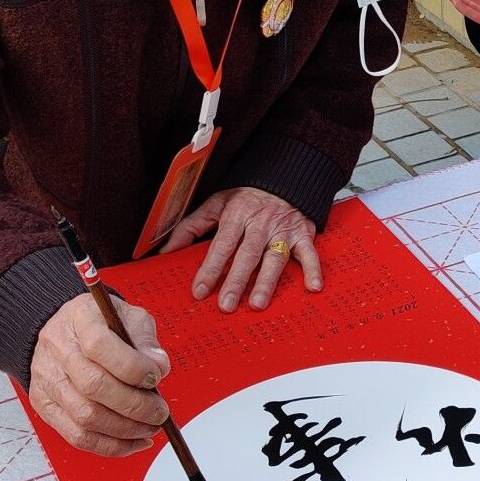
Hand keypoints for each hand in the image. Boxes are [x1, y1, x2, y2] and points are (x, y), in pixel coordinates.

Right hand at [27, 291, 171, 457]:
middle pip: (93, 386)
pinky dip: (110, 445)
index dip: (132, 367)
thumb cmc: (101, 323)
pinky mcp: (45, 406)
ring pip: (85, 417)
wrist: (64, 329)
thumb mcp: (128, 316)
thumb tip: (159, 366)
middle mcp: (58, 350)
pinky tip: (133, 441)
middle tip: (159, 412)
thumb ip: (145, 340)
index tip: (156, 377)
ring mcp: (48, 380)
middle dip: (135, 405)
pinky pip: (77, 436)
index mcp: (80, 319)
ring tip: (150, 427)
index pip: (99, 346)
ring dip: (125, 430)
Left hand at [164, 186, 321, 310]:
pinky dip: (313, 270)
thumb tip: (166, 251)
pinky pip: (310, 253)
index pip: (222, 245)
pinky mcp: (304, 234)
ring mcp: (283, 230)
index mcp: (237, 215)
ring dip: (267, 281)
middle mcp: (260, 224)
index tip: (200, 290)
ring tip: (257, 304)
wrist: (285, 175)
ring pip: (275, 258)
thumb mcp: (216, 203)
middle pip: (247, 255)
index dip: (211, 268)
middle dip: (236, 281)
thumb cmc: (247, 194)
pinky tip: (312, 287)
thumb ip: (191, 226)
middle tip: (226, 305)